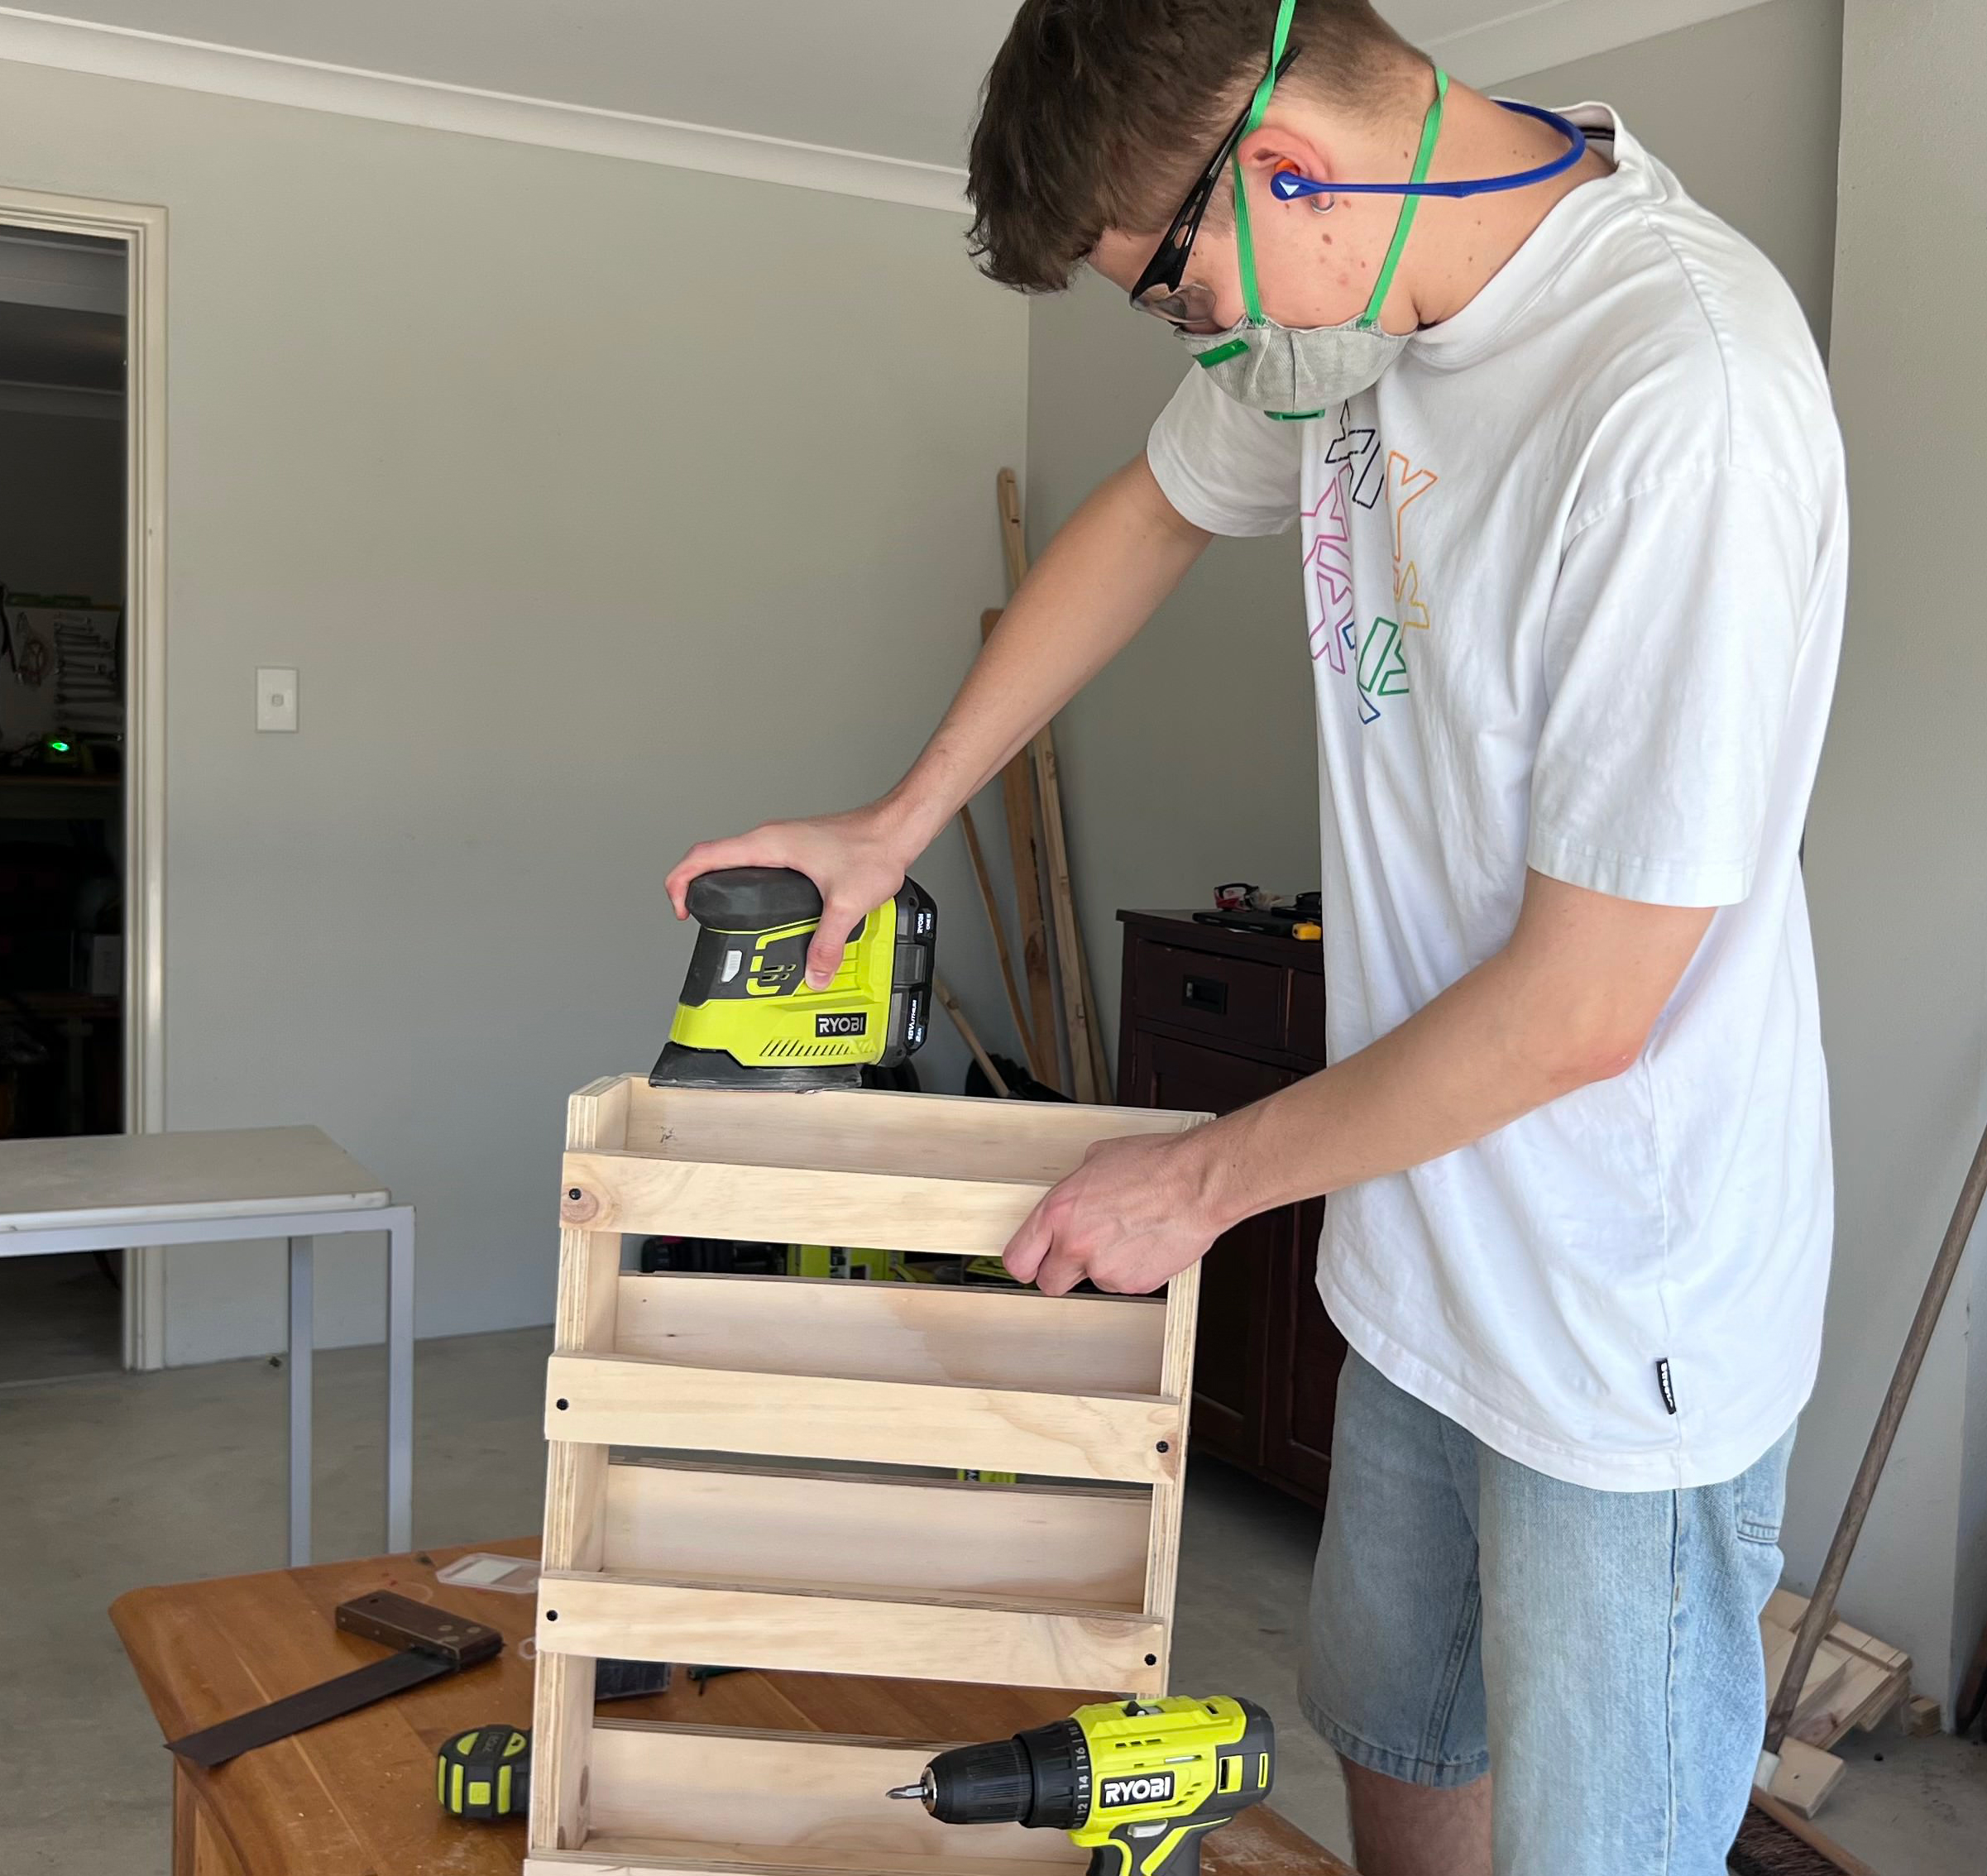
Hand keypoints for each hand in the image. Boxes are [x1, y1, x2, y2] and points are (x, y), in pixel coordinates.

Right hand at [666, 801, 918, 987]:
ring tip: (722, 914)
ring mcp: (783, 841)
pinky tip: (761, 905)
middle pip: (713, 857)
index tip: (678, 907)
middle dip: (695, 885)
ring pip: (737, 859)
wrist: (896, 828)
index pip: (704, 855)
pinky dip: (748, 882)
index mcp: (770, 844)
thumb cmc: (872, 848)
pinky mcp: (797, 848)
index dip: (681, 881)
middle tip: (695, 916)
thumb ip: (827, 942)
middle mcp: (771, 839)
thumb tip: (813, 972)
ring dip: (723, 882)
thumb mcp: (846, 903)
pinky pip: (758, 862)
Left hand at [1003, 1132, 1222, 1297]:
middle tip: (1080, 1253)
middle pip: (1049, 1283)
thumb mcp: (1097, 1160)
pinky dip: (1131, 1269)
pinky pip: (1123, 1283)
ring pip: (1092, 1282)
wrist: (1198, 1183)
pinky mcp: (1134, 1284)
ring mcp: (1105, 1269)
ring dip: (1103, 1265)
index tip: (1032, 1262)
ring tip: (1128, 1234)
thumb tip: (1070, 1199)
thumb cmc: (1155, 1165)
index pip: (1018, 1259)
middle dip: (1061, 1272)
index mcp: (1059, 1212)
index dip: (1026, 1263)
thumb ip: (1073, 1190)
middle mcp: (1075, 1244)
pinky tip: (1144, 1243)